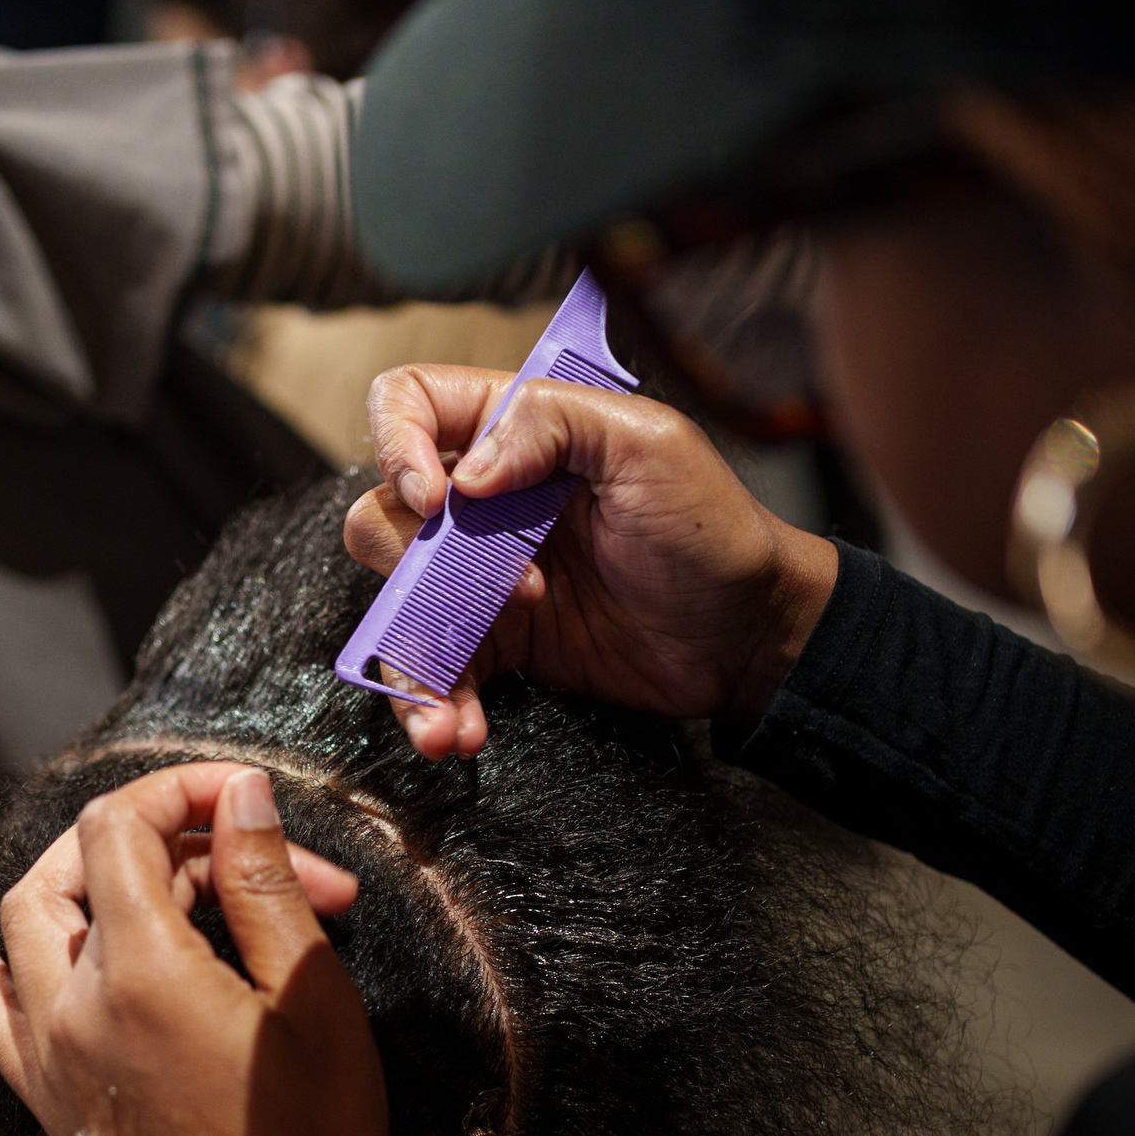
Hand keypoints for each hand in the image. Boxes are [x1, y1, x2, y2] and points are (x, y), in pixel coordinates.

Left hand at [0, 764, 387, 1135]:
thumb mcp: (313, 1000)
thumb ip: (265, 885)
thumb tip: (238, 796)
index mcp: (140, 972)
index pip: (122, 825)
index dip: (183, 789)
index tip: (248, 798)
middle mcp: (71, 1005)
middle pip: (72, 863)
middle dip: (155, 830)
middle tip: (238, 848)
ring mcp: (48, 1053)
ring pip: (25, 921)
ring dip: (81, 873)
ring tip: (150, 863)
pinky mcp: (48, 1094)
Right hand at [348, 361, 838, 756]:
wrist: (748, 635)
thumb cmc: (712, 527)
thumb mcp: (647, 445)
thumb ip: (552, 423)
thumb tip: (465, 474)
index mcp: (517, 428)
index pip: (410, 402)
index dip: (397, 443)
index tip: (437, 502)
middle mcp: (487, 498)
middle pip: (385, 513)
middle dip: (410, 565)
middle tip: (506, 594)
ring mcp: (484, 575)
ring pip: (397, 604)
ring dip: (407, 662)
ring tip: (443, 719)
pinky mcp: (499, 642)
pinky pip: (438, 670)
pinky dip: (436, 705)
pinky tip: (460, 733)